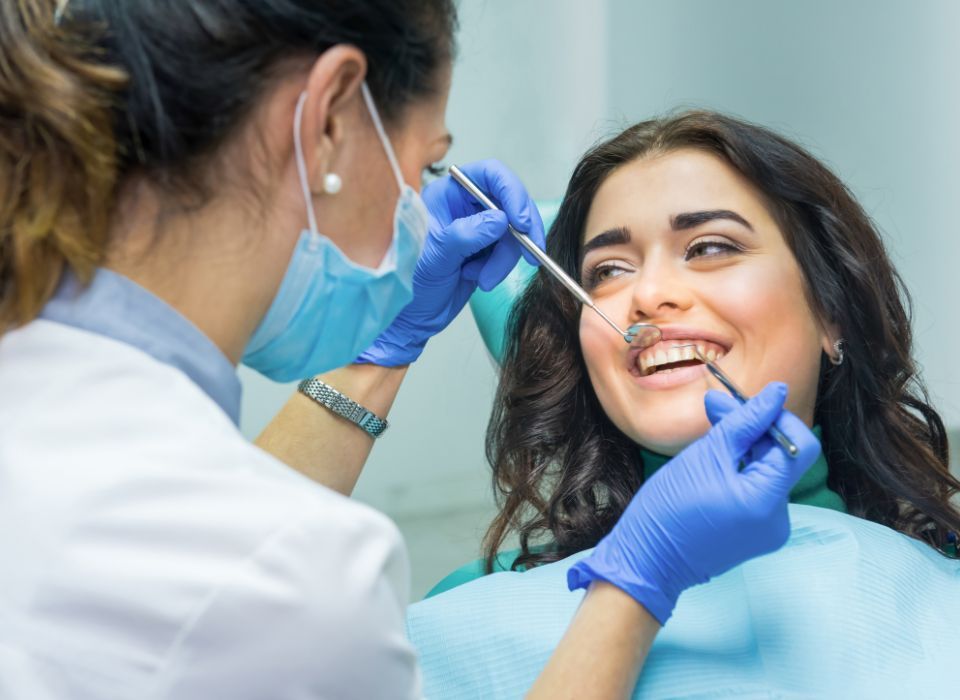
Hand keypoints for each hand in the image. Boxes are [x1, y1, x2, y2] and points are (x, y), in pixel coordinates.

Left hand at [355, 159, 544, 366]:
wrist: (411, 315)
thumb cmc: (409, 281)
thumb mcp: (435, 257)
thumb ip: (466, 235)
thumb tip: (500, 220)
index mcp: (447, 194)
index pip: (489, 175)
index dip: (512, 192)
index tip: (521, 221)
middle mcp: (464, 205)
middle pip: (510, 203)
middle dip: (519, 232)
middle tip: (528, 254)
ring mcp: (477, 227)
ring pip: (512, 232)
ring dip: (505, 258)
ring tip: (483, 279)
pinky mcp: (486, 249)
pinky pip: (509, 251)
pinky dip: (500, 267)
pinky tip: (478, 278)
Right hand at [567, 383, 820, 623]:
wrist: (648, 560)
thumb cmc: (669, 508)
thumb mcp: (706, 455)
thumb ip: (744, 422)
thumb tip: (777, 392)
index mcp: (767, 500)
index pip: (797, 445)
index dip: (776, 417)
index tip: (745, 400)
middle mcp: (779, 518)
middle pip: (782, 458)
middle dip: (753, 429)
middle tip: (715, 405)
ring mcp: (769, 529)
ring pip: (768, 472)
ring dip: (744, 447)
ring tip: (709, 430)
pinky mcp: (755, 533)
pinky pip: (757, 491)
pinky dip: (740, 471)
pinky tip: (713, 460)